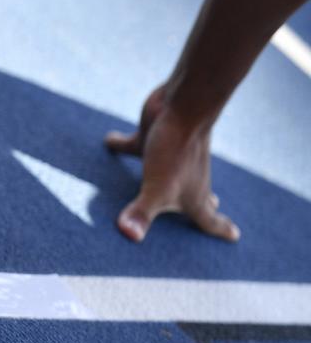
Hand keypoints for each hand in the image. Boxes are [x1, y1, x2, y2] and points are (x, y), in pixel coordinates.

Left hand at [105, 85, 238, 242]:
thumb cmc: (176, 152)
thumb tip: (129, 236)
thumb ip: (141, 214)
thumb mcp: (156, 189)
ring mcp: (170, 158)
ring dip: (163, 183)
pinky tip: (107, 141)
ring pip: (167, 175)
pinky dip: (122, 145)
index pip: (209, 220)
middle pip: (197, 199)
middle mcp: (186, 178)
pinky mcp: (153, 138)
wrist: (183, 106)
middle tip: (210, 217)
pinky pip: (135, 145)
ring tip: (160, 190)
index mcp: (193, 196)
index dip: (221, 230)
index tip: (235, 236)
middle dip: (203, 210)